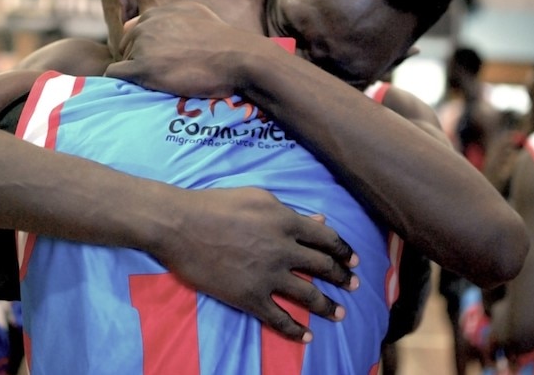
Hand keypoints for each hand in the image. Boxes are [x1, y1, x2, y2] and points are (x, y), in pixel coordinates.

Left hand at [105, 1, 268, 97]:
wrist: (236, 58)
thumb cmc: (223, 41)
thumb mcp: (197, 14)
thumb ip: (172, 15)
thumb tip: (147, 20)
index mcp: (158, 13)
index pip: (134, 31)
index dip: (144, 49)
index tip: (159, 63)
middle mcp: (146, 25)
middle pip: (126, 47)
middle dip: (137, 61)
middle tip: (158, 78)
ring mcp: (142, 46)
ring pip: (122, 62)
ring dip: (133, 75)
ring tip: (154, 86)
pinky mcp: (143, 68)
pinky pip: (115, 75)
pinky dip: (121, 84)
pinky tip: (137, 90)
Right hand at [153, 185, 358, 341]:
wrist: (179, 225)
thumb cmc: (214, 204)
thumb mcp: (256, 197)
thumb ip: (289, 211)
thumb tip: (319, 220)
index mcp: (286, 221)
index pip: (326, 238)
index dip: (344, 250)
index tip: (353, 259)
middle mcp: (283, 249)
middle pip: (323, 267)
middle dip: (343, 278)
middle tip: (354, 285)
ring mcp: (267, 275)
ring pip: (308, 295)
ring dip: (328, 306)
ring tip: (339, 314)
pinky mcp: (249, 297)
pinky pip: (279, 318)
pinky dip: (296, 330)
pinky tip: (307, 336)